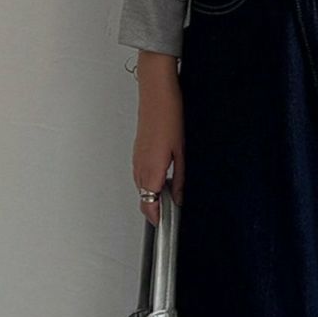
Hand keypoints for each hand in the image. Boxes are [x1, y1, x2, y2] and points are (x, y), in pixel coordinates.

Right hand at [130, 51, 183, 226]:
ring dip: (152, 194)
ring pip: (141, 186)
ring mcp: (136, 159)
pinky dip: (149, 181)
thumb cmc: (169, 115)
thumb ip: (179, 178)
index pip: (149, 204)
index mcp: (151, 169)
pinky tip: (163, 176)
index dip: (156, 217)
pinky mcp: (137, 152)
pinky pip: (140, 174)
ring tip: (170, 196)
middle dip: (155, 208)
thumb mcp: (181, 151)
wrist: (156, 92)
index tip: (165, 224)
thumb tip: (179, 196)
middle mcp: (140, 166)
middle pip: (143, 198)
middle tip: (171, 212)